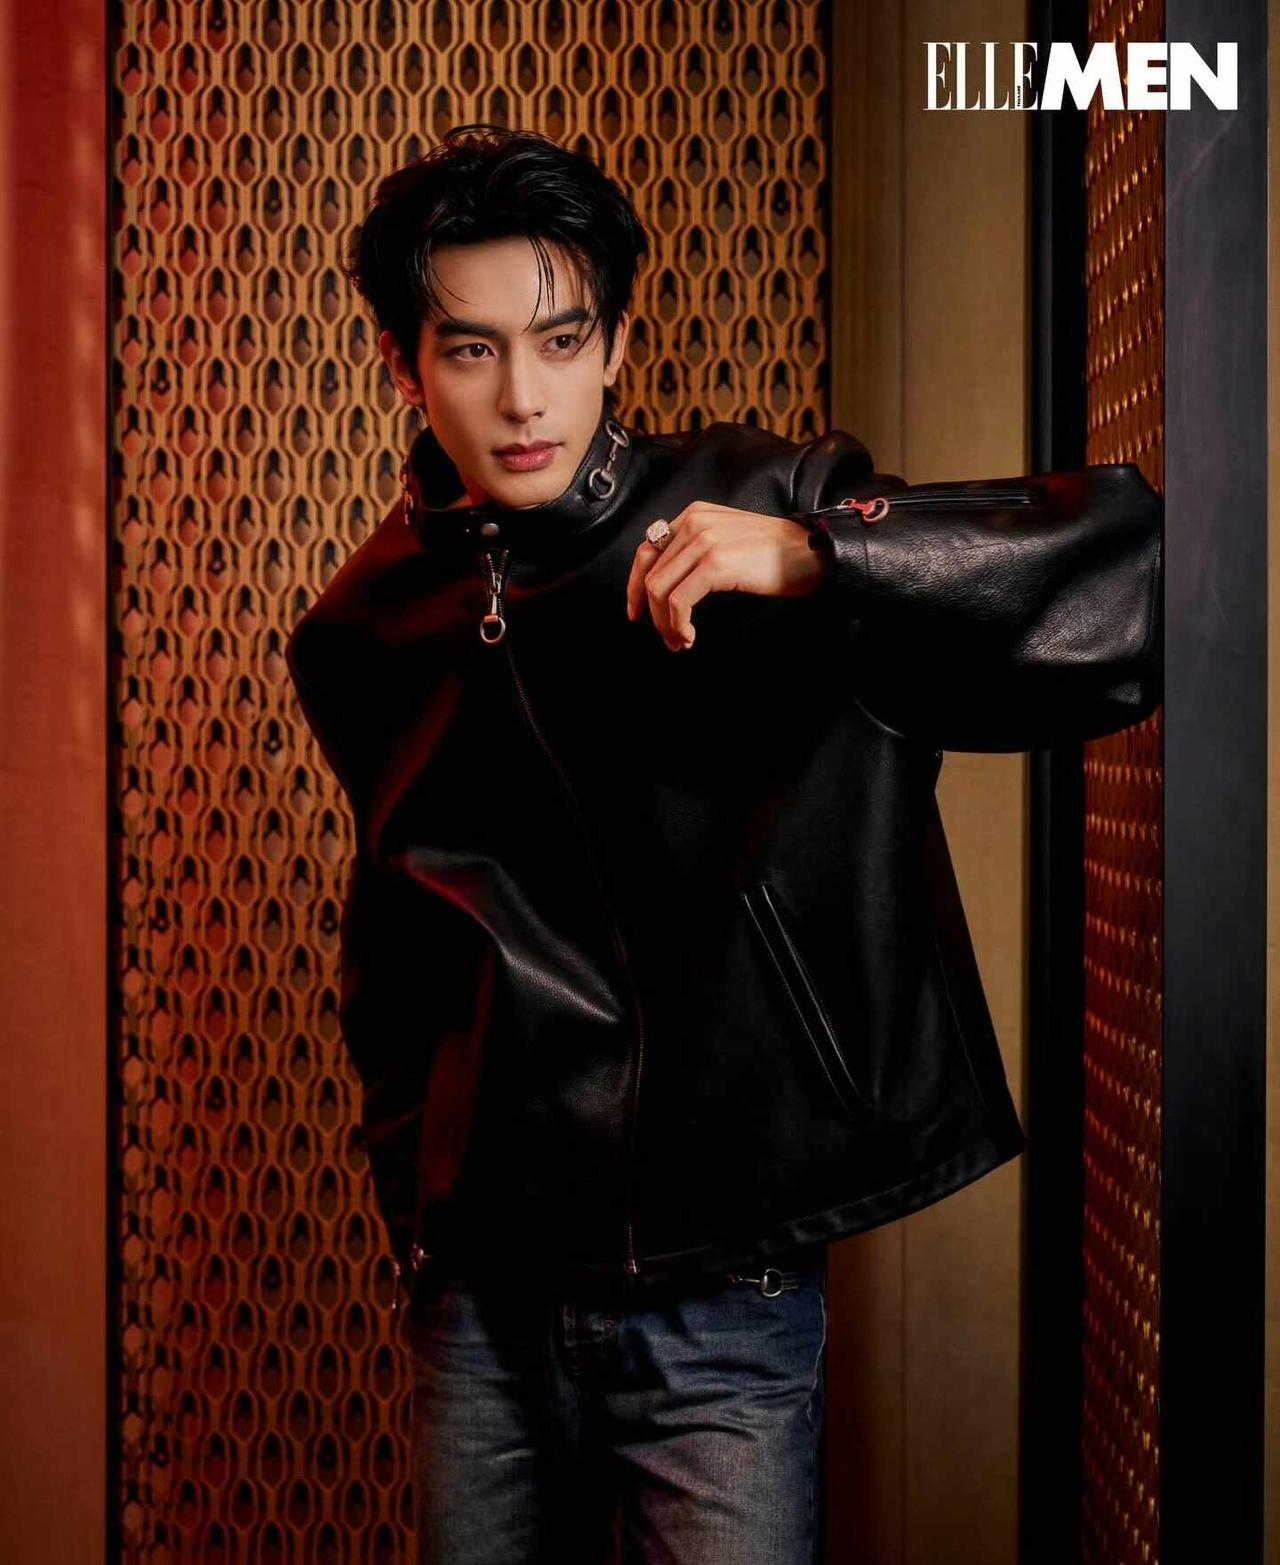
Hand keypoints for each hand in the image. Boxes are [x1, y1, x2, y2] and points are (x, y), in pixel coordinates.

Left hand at [625, 502, 832, 650]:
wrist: (814, 553)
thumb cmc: (779, 555)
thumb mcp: (730, 542)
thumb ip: (699, 552)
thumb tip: (670, 585)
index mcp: (695, 514)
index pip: (647, 551)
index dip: (635, 587)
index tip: (638, 613)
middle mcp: (694, 522)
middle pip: (649, 573)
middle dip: (652, 613)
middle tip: (667, 638)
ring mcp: (704, 540)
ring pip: (658, 590)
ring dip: (665, 624)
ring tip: (681, 641)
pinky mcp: (715, 562)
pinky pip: (678, 601)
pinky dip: (678, 625)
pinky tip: (690, 636)